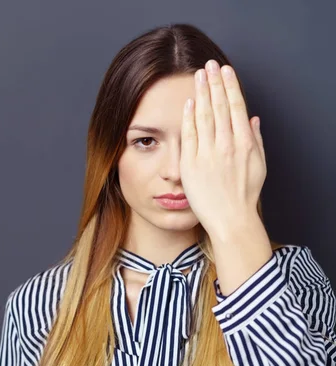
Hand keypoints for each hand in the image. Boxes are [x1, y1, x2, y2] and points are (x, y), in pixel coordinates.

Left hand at [180, 60, 266, 239]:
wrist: (230, 218)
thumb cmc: (245, 194)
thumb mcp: (259, 165)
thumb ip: (256, 139)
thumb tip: (253, 118)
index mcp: (245, 143)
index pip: (236, 107)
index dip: (229, 86)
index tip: (225, 70)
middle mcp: (227, 145)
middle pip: (219, 106)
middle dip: (214, 83)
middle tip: (209, 64)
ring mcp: (208, 153)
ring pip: (204, 116)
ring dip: (201, 93)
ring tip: (198, 76)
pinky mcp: (192, 164)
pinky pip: (190, 135)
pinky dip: (189, 117)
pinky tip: (188, 102)